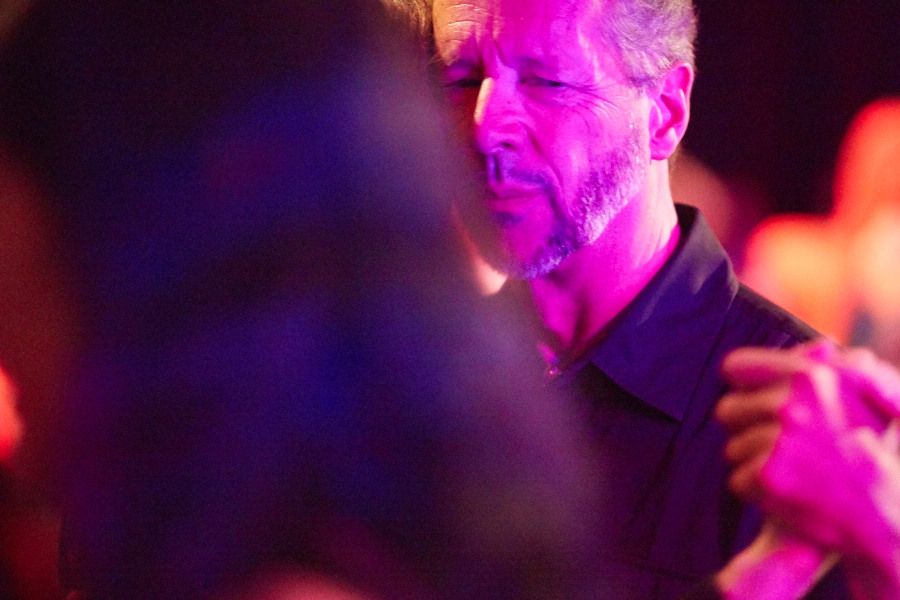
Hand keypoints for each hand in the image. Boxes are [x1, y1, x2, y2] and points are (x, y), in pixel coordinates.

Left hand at [717, 341, 899, 597]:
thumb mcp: (868, 399)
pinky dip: (757, 492)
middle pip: (726, 410)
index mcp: (809, 376)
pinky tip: (790, 494)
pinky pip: (737, 481)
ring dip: (754, 463)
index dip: (743, 385)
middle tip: (783, 446)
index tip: (753, 399)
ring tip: (796, 472)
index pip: (736, 366)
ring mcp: (778, 439)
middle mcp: (790, 404)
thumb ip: (836, 368)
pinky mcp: (769, 475)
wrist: (888, 512)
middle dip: (746, 429)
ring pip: (732, 449)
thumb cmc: (877, 452)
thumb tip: (820, 347)